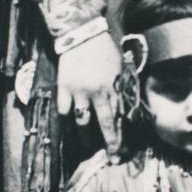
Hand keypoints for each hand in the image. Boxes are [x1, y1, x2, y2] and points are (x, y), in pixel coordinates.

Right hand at [57, 29, 121, 151]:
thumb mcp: (121, 67)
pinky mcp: (64, 88)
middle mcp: (98, 92)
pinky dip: (68, 117)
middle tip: (113, 157)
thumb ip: (122, 87)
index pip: (121, 117)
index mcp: (115, 86)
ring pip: (83, 121)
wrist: (82, 34)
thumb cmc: (105, 49)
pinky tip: (70, 122)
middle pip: (105, 124)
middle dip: (110, 143)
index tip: (124, 149)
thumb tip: (127, 108)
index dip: (123, 135)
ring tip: (88, 143)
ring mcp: (79, 91)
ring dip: (86, 135)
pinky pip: (65, 110)